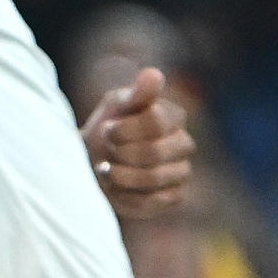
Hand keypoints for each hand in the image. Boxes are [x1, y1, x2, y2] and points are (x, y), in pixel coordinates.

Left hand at [83, 67, 194, 216]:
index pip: (156, 122)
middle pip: (155, 153)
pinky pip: (151, 203)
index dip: (124, 129)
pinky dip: (125, 196)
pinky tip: (115, 187)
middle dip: (121, 154)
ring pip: (153, 179)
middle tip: (107, 152)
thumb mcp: (116, 105)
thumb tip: (153, 74)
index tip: (107, 130)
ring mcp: (181, 172)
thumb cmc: (108, 128)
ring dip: (120, 176)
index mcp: (173, 117)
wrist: (94, 162)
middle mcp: (184, 143)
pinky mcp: (172, 197)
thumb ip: (136, 94)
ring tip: (106, 170)